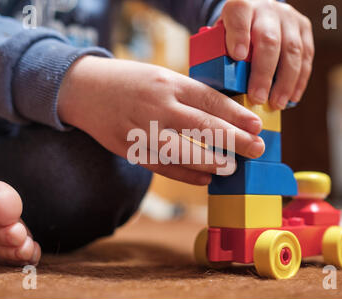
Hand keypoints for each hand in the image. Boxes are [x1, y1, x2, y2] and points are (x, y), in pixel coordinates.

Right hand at [58, 56, 264, 184]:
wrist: (84, 89)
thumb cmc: (131, 82)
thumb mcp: (161, 76)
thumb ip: (188, 95)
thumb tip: (225, 118)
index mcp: (168, 82)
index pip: (209, 100)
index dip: (236, 115)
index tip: (257, 126)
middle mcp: (156, 106)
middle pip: (202, 127)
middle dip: (234, 140)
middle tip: (257, 149)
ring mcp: (141, 129)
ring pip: (182, 152)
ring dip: (211, 162)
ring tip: (232, 168)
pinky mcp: (129, 149)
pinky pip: (162, 167)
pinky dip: (186, 175)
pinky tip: (205, 179)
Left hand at [219, 0, 313, 108]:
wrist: (256, 13)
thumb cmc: (233, 34)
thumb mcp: (219, 38)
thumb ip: (218, 54)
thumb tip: (220, 88)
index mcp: (241, 6)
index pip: (239, 14)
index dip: (239, 35)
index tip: (237, 56)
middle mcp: (267, 8)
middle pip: (269, 40)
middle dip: (263, 72)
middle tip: (258, 98)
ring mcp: (288, 17)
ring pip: (292, 50)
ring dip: (285, 81)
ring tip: (276, 103)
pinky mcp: (304, 28)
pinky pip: (306, 56)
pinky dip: (299, 80)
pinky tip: (292, 97)